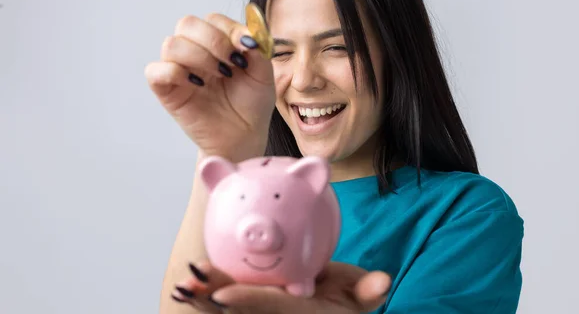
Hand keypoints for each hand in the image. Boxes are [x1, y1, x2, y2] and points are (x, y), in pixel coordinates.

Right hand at [145, 13, 275, 161]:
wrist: (244, 137)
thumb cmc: (252, 105)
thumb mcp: (264, 75)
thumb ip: (259, 51)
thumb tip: (246, 36)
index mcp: (217, 43)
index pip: (213, 20)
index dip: (229, 30)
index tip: (247, 47)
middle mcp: (195, 51)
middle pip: (187, 23)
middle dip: (213, 40)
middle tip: (231, 62)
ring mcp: (179, 69)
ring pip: (171, 44)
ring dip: (198, 56)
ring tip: (218, 75)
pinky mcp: (166, 90)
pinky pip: (155, 71)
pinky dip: (175, 72)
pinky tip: (197, 84)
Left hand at [171, 261, 390, 313]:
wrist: (326, 312)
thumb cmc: (340, 305)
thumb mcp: (358, 297)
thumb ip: (367, 291)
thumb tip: (383, 282)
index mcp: (300, 313)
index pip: (274, 308)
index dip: (251, 302)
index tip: (224, 295)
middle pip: (241, 310)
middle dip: (213, 301)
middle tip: (188, 284)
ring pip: (228, 309)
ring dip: (203, 298)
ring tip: (183, 284)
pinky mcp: (251, 309)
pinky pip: (227, 301)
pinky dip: (206, 293)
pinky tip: (188, 281)